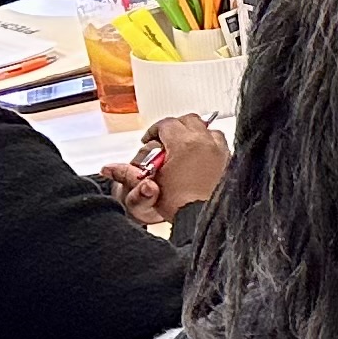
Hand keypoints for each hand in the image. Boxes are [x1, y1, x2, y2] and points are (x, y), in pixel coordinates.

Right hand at [101, 113, 226, 225]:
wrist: (202, 218)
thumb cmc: (180, 204)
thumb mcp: (149, 184)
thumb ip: (129, 173)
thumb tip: (109, 169)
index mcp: (184, 143)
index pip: (166, 124)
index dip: (154, 131)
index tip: (149, 141)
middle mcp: (205, 142)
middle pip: (189, 120)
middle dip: (174, 127)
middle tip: (164, 141)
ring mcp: (220, 150)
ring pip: (207, 129)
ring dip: (194, 134)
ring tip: (183, 148)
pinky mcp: (228, 160)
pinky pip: (219, 143)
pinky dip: (209, 144)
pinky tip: (199, 157)